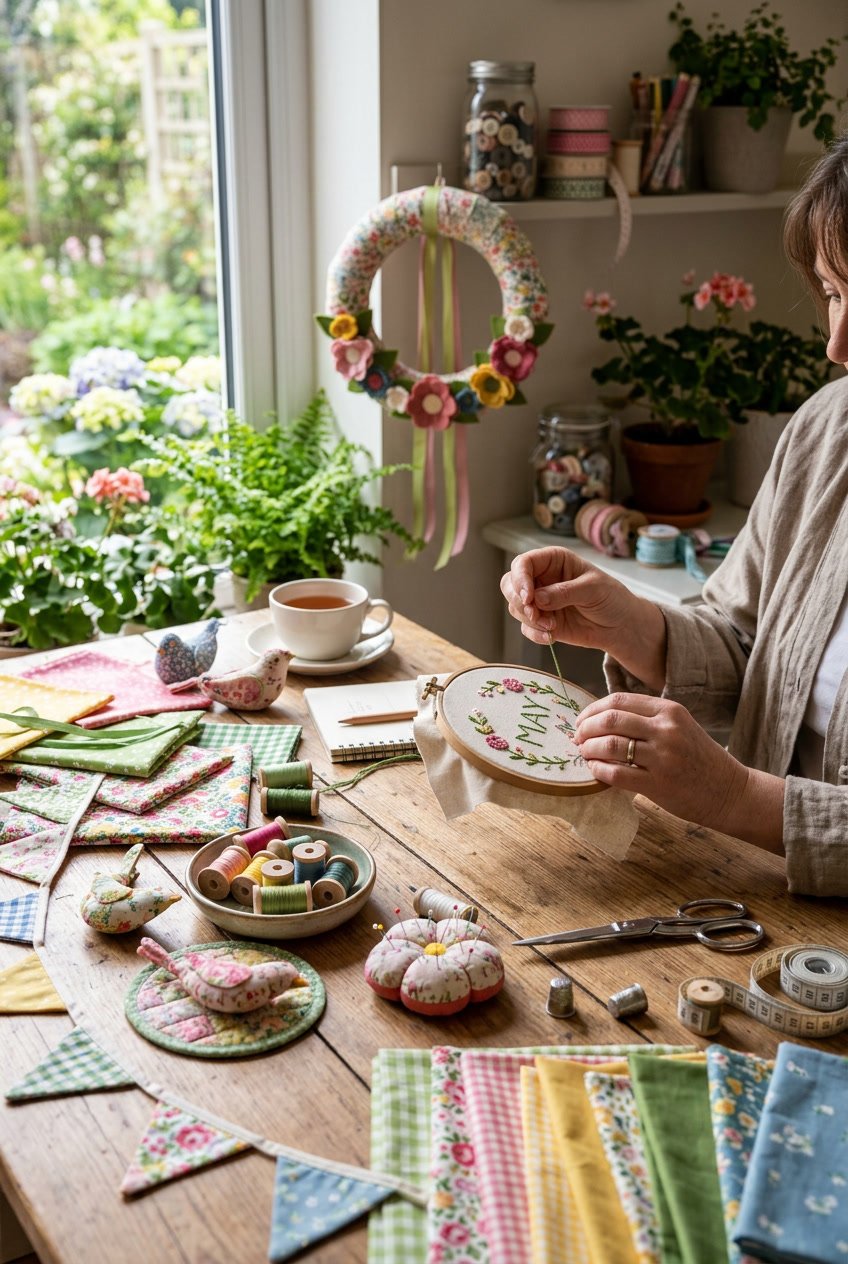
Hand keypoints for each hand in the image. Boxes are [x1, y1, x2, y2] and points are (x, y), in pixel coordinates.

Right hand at [500, 546, 640, 651]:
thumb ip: (564, 592)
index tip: (528, 596)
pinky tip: (551, 637)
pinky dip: (534, 634)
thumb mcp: (593, 589)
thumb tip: (537, 599)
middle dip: (519, 601)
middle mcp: (542, 578)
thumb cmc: (611, 598)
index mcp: (553, 560)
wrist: (620, 625)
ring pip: (515, 606)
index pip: (524, 563)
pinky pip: (525, 628)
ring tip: (551, 626)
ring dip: (529, 619)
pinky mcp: (541, 621)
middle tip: (534, 613)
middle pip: (510, 583)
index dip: (520, 578)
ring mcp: (539, 601)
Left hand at [574, 692, 749, 831]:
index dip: (592, 710)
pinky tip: (595, 771)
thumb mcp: (679, 726)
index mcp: (669, 710)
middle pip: (610, 720)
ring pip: (610, 745)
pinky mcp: (658, 784)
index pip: (618, 700)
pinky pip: (616, 773)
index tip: (581, 721)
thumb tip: (599, 719)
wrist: (730, 791)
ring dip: (589, 749)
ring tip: (584, 754)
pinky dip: (598, 770)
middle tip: (577, 738)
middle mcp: (666, 729)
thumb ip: (645, 719)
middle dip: (585, 729)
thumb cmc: (698, 758)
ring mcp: (663, 757)